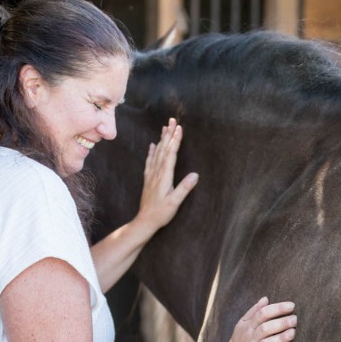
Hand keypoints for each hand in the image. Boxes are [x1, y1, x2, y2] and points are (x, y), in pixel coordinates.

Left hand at [137, 118, 198, 233]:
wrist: (145, 221)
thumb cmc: (161, 213)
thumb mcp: (175, 202)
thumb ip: (184, 188)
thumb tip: (195, 175)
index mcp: (164, 176)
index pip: (170, 154)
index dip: (175, 140)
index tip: (179, 128)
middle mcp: (157, 173)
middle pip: (163, 149)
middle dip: (168, 134)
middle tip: (172, 120)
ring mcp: (151, 175)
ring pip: (157, 153)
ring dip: (161, 139)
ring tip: (164, 127)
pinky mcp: (148, 179)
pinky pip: (150, 161)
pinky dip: (152, 151)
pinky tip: (153, 145)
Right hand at [218, 297, 296, 341]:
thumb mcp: (242, 326)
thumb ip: (254, 312)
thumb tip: (266, 298)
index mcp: (247, 328)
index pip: (262, 314)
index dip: (277, 308)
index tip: (292, 306)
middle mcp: (249, 340)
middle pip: (264, 328)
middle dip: (280, 323)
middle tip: (295, 319)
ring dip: (279, 339)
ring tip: (292, 333)